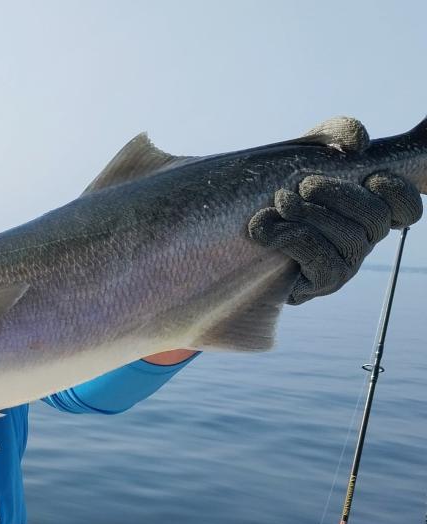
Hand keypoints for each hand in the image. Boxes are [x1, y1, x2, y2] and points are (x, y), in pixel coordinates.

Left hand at [248, 118, 422, 304]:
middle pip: (375, 218)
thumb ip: (334, 134)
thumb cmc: (270, 184)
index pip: (406, 208)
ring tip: (278, 201)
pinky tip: (263, 227)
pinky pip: (320, 260)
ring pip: (348, 239)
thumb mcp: (304, 151)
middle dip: (338, 195)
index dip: (397, 192)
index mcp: (364, 208)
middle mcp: (361, 238)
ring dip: (309, 214)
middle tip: (304, 184)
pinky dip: (291, 237)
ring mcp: (344, 265)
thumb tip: (358, 144)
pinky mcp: (319, 284)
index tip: (371, 177)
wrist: (223, 227)